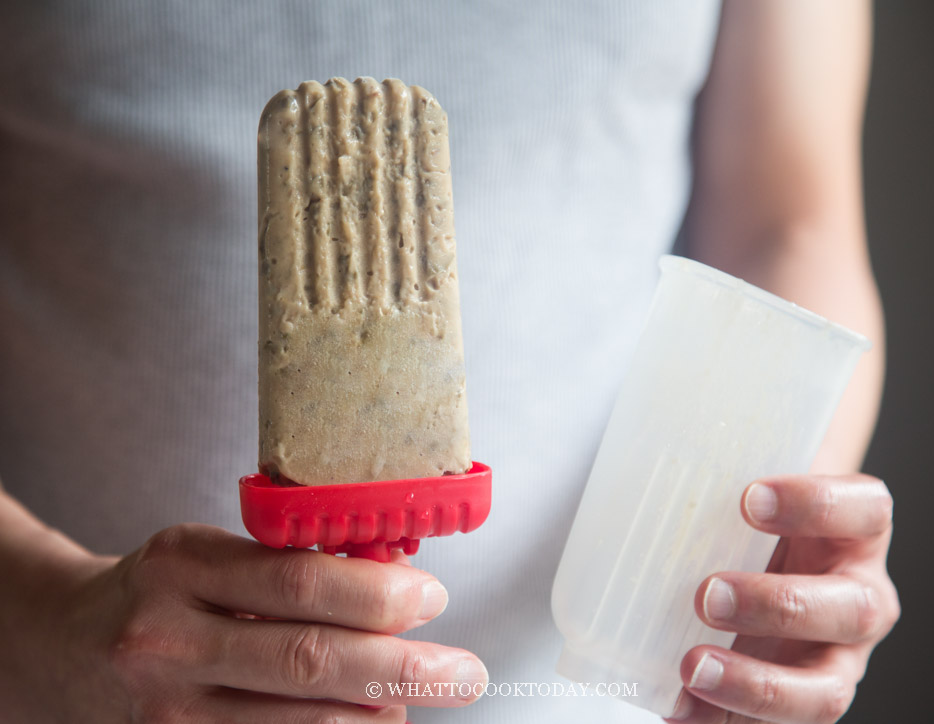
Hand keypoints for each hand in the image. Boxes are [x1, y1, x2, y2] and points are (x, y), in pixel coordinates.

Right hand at [2, 523, 486, 722]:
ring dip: (375, 712)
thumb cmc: (157, 588)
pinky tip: (366, 720)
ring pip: (298, 721)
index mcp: (184, 564)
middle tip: (463, 673)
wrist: (61, 643)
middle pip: (308, 659)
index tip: (432, 598)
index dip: (378, 594)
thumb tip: (390, 587)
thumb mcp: (211, 551)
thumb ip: (287, 566)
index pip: (299, 581)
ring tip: (420, 694)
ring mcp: (168, 708)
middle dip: (402, 668)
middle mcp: (170, 638)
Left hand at [667, 474, 898, 723]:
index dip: (816, 504)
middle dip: (779, 605)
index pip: (865, 510)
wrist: (766, 565)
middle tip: (707, 593)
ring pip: (826, 691)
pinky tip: (677, 702)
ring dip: (756, 684)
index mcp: (856, 533)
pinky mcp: (800, 703)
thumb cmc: (752, 523)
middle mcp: (860, 599)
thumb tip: (639, 474)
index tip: (749, 497)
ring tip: (692, 665)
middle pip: (854, 609)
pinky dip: (719, 718)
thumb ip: (719, 487)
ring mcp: (839, 662)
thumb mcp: (748, 497)